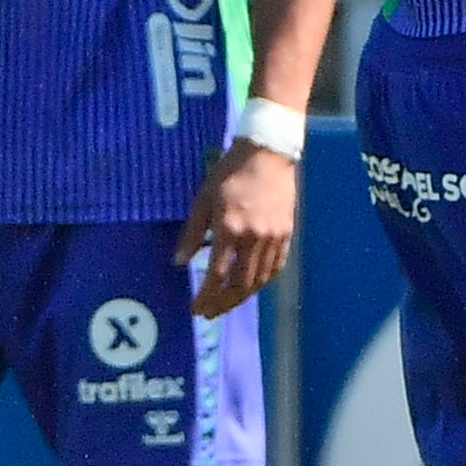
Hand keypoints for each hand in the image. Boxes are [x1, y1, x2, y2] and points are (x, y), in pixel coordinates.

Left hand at [171, 141, 298, 318]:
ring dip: (242, 297)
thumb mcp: (204, 200)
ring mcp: (273, 237)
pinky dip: (262, 282)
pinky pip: (276, 267)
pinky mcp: (287, 234)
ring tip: (227, 303)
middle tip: (210, 312)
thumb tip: (179, 263)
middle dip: (223, 303)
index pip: (217, 274)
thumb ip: (192, 233)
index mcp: (230, 228)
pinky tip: (251, 287)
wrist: (268, 153)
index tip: (196, 308)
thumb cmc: (229, 173)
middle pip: (240, 284)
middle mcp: (253, 238)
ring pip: (260, 280)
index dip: (206, 296)